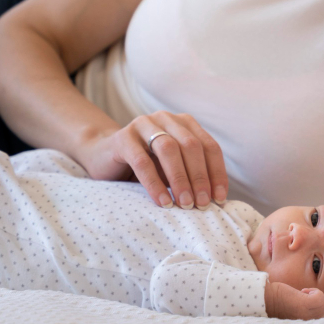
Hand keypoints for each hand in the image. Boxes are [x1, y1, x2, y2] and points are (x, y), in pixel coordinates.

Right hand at [76, 110, 227, 209]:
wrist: (103, 156)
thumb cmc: (146, 166)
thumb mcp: (172, 169)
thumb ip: (191, 174)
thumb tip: (216, 199)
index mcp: (184, 123)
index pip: (209, 146)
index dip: (216, 172)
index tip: (220, 198)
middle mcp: (166, 119)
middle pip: (191, 146)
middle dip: (200, 177)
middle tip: (202, 205)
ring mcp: (143, 124)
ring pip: (169, 149)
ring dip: (180, 179)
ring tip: (185, 204)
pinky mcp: (123, 137)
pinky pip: (142, 161)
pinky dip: (154, 184)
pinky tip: (162, 202)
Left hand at [265, 282, 323, 319]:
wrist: (265, 298)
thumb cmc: (274, 303)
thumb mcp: (290, 312)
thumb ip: (301, 313)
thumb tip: (314, 305)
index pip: (317, 321)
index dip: (314, 310)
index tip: (302, 304)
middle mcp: (304, 323)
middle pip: (321, 313)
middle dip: (315, 302)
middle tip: (302, 296)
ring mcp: (305, 315)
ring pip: (323, 306)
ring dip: (315, 296)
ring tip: (303, 293)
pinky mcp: (304, 305)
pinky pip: (320, 299)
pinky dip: (315, 292)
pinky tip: (303, 291)